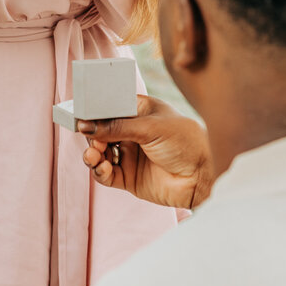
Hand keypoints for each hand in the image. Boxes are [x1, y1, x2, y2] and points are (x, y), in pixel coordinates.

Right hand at [79, 94, 213, 209]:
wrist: (203, 175)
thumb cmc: (185, 141)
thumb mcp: (151, 127)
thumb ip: (118, 127)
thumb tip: (87, 126)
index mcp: (139, 112)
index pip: (111, 108)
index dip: (95, 112)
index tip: (81, 116)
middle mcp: (132, 133)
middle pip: (101, 132)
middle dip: (92, 135)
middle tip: (90, 138)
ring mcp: (130, 155)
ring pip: (100, 154)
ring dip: (93, 154)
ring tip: (94, 154)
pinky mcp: (129, 177)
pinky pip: (106, 174)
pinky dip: (100, 171)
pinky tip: (102, 167)